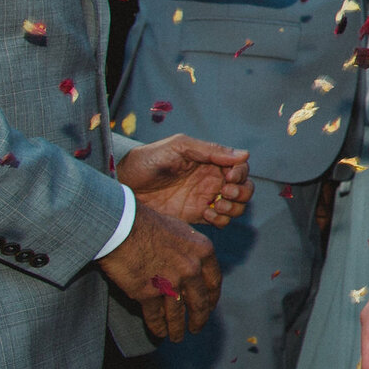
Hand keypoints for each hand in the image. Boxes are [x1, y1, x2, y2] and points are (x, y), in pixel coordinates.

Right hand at [96, 203, 221, 341]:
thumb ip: (189, 250)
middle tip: (196, 328)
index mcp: (203, 252)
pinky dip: (158, 327)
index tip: (209, 307)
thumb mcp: (180, 231)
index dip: (212, 298)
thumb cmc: (146, 223)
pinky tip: (159, 333)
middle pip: (200, 302)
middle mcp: (191, 269)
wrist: (120, 225)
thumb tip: (192, 265)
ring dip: (178, 329)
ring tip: (177, 337)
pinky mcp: (148, 293)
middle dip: (199, 318)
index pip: (214, 282)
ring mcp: (171, 283)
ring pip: (178, 313)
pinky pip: (156, 316)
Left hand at [116, 135, 252, 226]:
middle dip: (242, 192)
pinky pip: (220, 221)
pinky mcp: (195, 216)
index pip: (240, 167)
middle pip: (244, 189)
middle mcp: (211, 180)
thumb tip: (245, 155)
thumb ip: (211, 150)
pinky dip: (221, 220)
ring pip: (236, 207)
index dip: (241, 173)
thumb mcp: (179, 147)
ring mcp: (204, 199)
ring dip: (233, 207)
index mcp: (210, 162)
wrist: (123, 184)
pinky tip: (206, 214)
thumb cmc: (148, 159)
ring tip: (215, 205)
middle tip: (224, 192)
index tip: (229, 177)